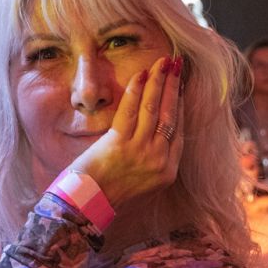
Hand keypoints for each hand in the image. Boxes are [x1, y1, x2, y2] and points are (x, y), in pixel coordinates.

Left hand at [67, 55, 183, 209]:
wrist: (87, 206)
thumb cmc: (110, 194)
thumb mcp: (141, 181)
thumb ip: (152, 159)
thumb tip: (154, 131)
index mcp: (167, 170)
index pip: (178, 130)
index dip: (180, 104)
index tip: (180, 85)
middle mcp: (159, 159)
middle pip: (171, 115)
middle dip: (174, 86)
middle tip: (177, 64)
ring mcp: (141, 151)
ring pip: (154, 108)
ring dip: (159, 81)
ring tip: (163, 62)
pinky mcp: (120, 143)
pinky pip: (130, 110)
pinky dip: (136, 89)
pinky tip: (142, 73)